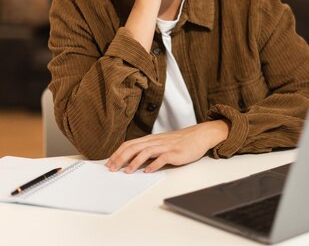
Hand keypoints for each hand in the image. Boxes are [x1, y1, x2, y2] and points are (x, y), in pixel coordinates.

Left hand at [106, 120, 228, 172]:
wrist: (199, 135)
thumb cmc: (179, 142)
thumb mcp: (161, 143)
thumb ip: (148, 150)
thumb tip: (132, 161)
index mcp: (150, 139)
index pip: (129, 144)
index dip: (118, 153)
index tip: (109, 163)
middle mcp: (156, 141)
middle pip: (134, 147)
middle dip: (121, 158)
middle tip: (112, 169)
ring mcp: (166, 146)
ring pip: (146, 151)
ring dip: (135, 162)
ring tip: (127, 172)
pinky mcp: (175, 152)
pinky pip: (163, 158)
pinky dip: (154, 164)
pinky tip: (148, 171)